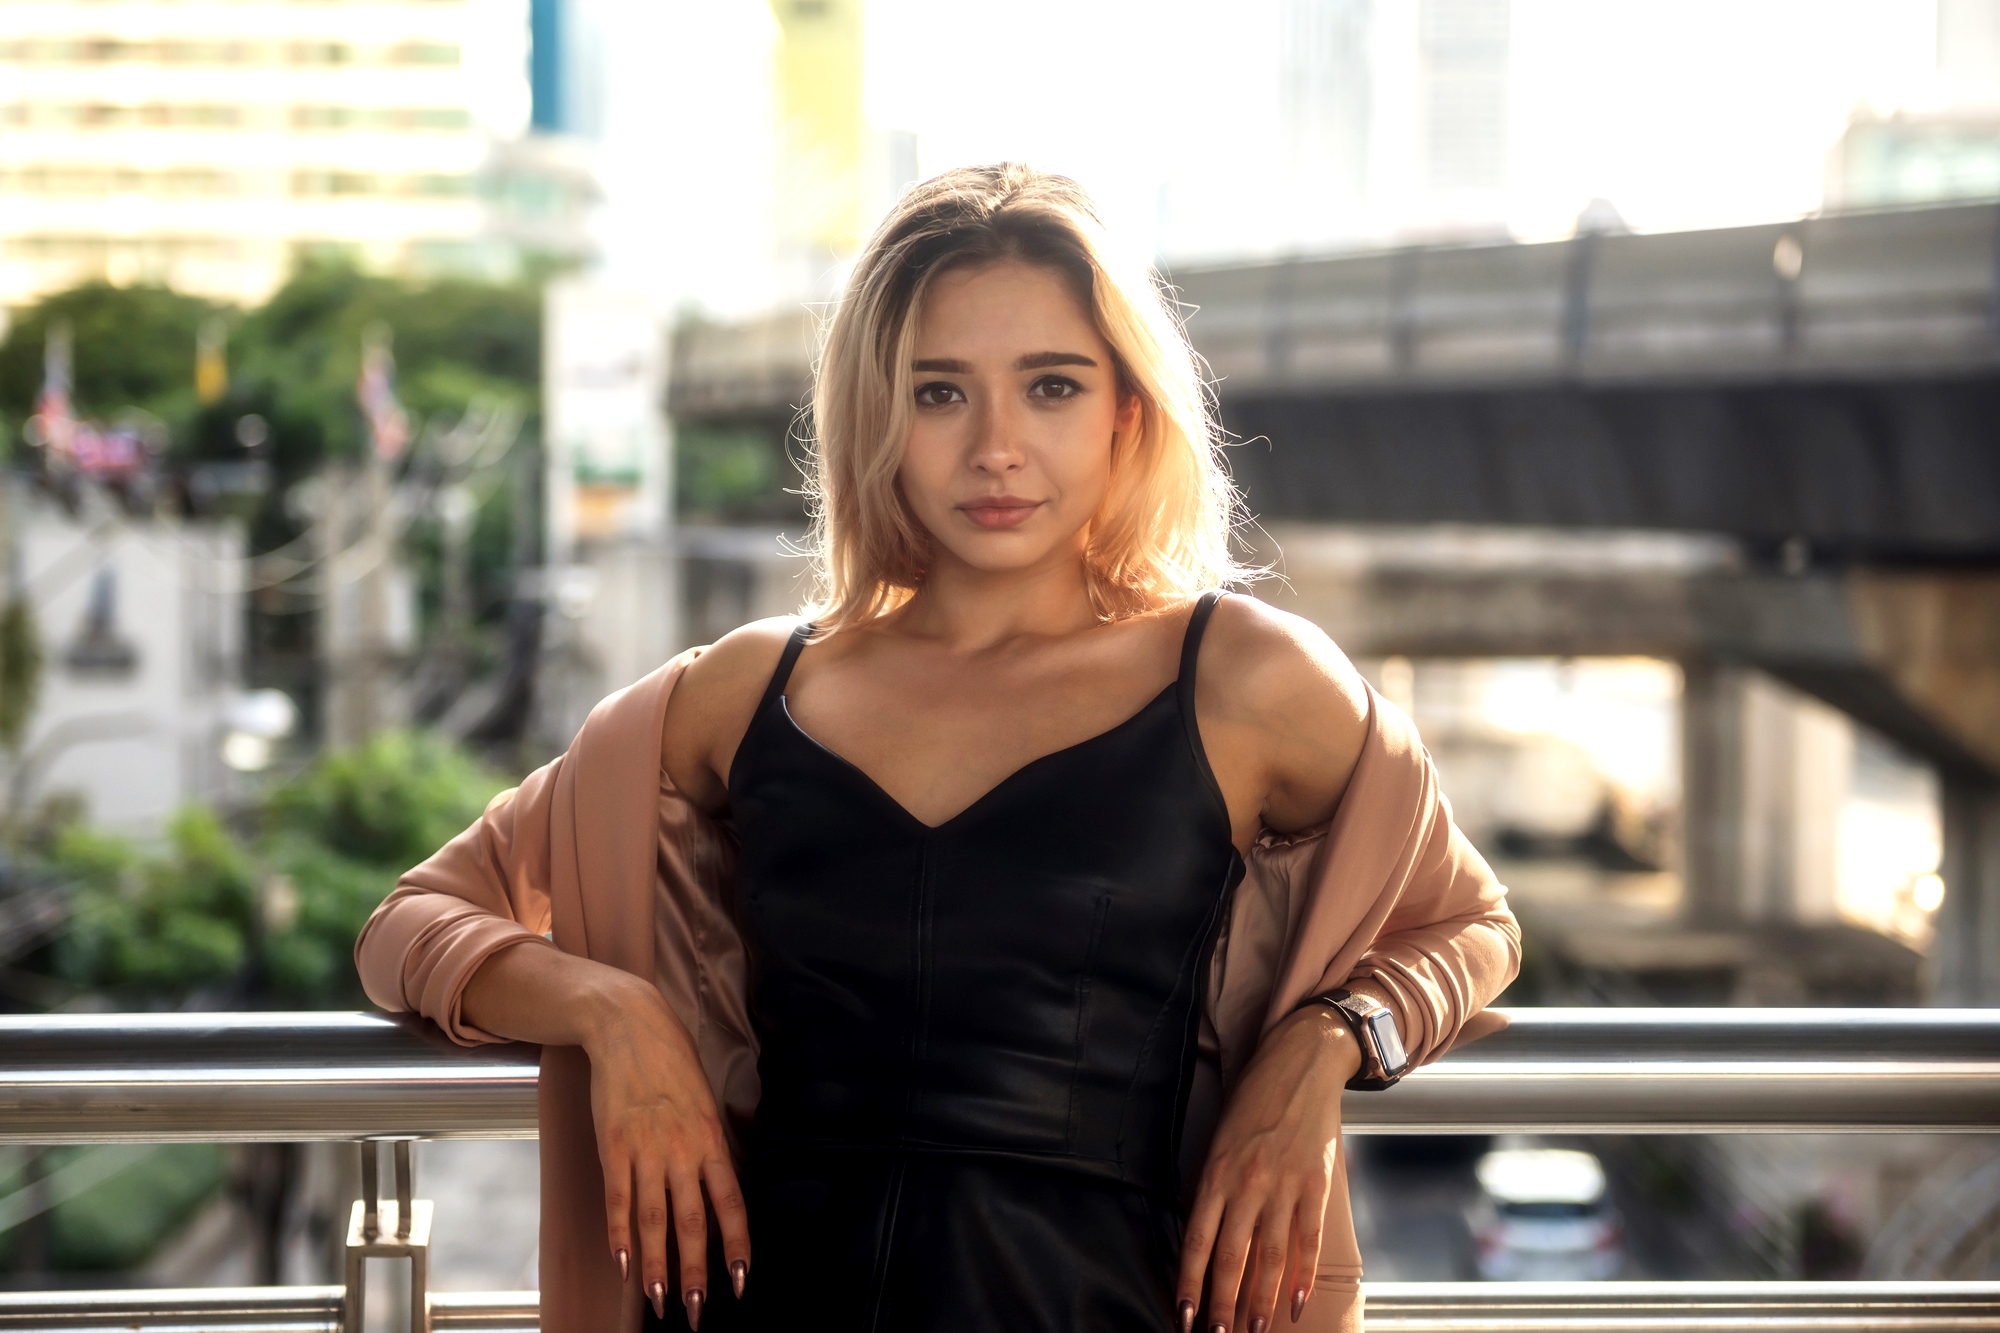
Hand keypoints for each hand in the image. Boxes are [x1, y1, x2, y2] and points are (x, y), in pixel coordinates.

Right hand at [583, 977, 749, 1328]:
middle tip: (694, 1311)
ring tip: (659, 1301)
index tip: (741, 1281)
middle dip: (695, 1271)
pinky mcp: (614, 1145)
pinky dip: (619, 1234)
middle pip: (693, 1221)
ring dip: (657, 1264)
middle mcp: (684, 1148)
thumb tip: (716, 1190)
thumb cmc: (671, 1064)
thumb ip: (709, 1146)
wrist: (631, 1026)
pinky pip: (619, 1197)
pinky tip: (624, 1263)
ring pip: (654, 1218)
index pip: (731, 1202)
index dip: (737, 1244)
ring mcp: (647, 1148)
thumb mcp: (703, 1102)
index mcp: (712, 1138)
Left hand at [1176, 1006, 1358, 1332]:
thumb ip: (1213, 1186)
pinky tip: (1292, 1303)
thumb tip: (1204, 1240)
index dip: (1189, 1283)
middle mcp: (1247, 1183)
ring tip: (1254, 1332)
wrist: (1300, 1062)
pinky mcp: (1315, 1184)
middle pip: (1231, 1258)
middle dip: (1223, 1306)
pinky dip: (1300, 1276)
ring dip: (1260, 1301)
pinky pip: (1307, 1239)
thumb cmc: (1253, 1100)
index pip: (1196, 1240)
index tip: (1183, 1317)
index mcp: (1216, 1171)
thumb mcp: (1220, 1138)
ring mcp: (1284, 1185)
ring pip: (1269, 1257)